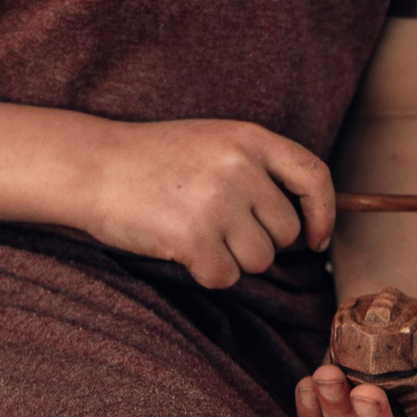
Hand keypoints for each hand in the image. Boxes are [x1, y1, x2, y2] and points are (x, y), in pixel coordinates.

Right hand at [81, 119, 335, 288]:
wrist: (94, 165)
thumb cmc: (153, 158)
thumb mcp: (212, 142)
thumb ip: (257, 168)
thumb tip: (304, 222)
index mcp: (250, 138)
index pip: (314, 177)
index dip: (323, 214)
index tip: (315, 238)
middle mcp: (240, 167)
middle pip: (284, 233)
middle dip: (259, 242)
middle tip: (218, 227)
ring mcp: (218, 202)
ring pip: (258, 261)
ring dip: (231, 259)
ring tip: (195, 232)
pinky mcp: (194, 237)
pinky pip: (224, 278)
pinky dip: (205, 273)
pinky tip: (179, 248)